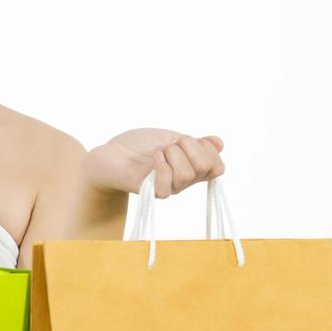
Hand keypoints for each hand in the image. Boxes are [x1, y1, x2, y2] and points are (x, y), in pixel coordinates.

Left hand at [81, 128, 224, 197]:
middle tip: (169, 145)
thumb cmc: (140, 145)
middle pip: (205, 166)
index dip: (206, 148)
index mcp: (192, 168)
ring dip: (171, 153)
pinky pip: (167, 186)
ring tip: (157, 152)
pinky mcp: (151, 193)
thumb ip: (196, 143)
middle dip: (188, 146)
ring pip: (187, 173)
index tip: (185, 139)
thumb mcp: (173, 137)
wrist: (111, 153)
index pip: (218, 166)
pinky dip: (161, 165)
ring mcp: (169, 188)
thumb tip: (220, 143)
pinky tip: (152, 159)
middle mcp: (184, 182)